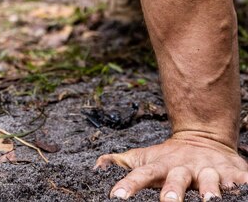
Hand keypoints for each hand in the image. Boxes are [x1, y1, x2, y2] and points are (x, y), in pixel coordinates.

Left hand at [95, 135, 247, 199]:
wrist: (203, 136)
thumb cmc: (169, 157)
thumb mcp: (145, 158)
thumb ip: (124, 163)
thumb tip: (97, 165)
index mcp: (162, 167)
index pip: (141, 175)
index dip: (129, 185)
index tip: (117, 196)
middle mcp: (185, 168)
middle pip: (177, 179)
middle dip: (173, 191)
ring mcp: (209, 170)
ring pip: (211, 181)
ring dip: (211, 190)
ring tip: (211, 200)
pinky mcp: (233, 173)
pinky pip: (242, 181)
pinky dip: (244, 186)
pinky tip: (243, 192)